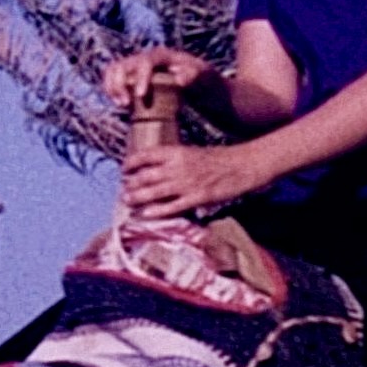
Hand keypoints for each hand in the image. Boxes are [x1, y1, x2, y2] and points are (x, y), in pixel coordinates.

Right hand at [101, 47, 209, 111]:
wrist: (201, 85)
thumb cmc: (204, 81)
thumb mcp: (204, 78)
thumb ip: (193, 76)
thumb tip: (178, 78)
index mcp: (162, 56)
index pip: (145, 62)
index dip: (139, 77)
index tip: (139, 96)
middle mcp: (146, 58)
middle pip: (122, 64)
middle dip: (119, 83)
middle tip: (125, 105)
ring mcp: (138, 67)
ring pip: (114, 70)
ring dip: (112, 87)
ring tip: (121, 105)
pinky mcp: (134, 77)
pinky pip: (115, 79)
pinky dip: (111, 90)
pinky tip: (120, 104)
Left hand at [119, 139, 267, 220]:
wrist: (243, 164)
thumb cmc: (219, 158)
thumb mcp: (193, 152)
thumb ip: (174, 159)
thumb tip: (155, 167)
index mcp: (177, 152)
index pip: (146, 155)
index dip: (131, 162)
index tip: (124, 169)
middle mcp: (178, 166)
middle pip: (146, 175)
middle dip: (131, 184)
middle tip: (123, 190)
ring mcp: (187, 183)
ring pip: (154, 192)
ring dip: (138, 197)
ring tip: (127, 201)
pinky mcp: (197, 197)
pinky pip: (172, 206)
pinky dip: (157, 211)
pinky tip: (146, 214)